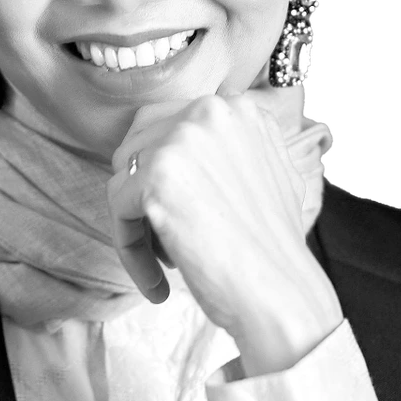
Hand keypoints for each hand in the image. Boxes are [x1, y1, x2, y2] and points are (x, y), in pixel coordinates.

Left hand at [107, 92, 337, 357]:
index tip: (174, 213)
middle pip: (137, 145)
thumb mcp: (267, 175)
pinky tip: (155, 284)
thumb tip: (183, 155)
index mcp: (238, 109)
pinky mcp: (155, 176)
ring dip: (137, 224)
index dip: (161, 173)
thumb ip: (229, 152)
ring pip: (123, 179)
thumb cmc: (275, 248)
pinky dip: (130, 251)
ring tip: (167, 262)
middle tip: (163, 240)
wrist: (282, 292)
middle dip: (141, 194)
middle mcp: (210, 111)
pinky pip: (118, 210)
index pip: (169, 125)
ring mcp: (182, 139)